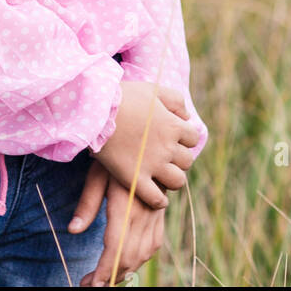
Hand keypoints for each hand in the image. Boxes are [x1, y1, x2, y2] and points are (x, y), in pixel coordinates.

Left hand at [70, 159, 165, 286]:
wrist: (148, 136)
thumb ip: (87, 203)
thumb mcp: (98, 172)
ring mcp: (155, 213)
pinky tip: (127, 262)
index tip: (91, 284)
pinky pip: (154, 243)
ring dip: (126, 270)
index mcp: (126, 205)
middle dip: (111, 277)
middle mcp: (144, 213)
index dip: (104, 271)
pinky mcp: (160, 212)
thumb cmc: (116, 152)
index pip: (116, 248)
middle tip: (91, 284)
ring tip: (105, 278)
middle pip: (130, 256)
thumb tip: (72, 230)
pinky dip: (141, 258)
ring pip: (144, 253)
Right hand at [90, 80, 199, 208]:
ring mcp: (152, 165)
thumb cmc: (124, 96)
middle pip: (187, 161)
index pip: (193, 138)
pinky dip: (159, 201)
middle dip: (178, 158)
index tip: (172, 137)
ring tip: (162, 174)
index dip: (184, 138)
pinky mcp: (135, 179)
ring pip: (177, 181)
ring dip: (173, 178)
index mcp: (173, 125)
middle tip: (165, 155)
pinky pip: (156, 199)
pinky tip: (157, 196)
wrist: (97, 110)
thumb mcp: (153, 89)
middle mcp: (167, 147)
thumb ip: (175, 100)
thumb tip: (186, 116)